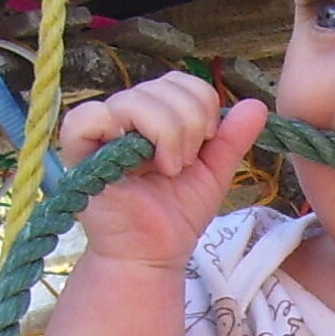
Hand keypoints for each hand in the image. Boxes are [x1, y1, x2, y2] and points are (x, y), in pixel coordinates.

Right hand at [59, 74, 268, 269]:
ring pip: (136, 100)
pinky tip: (135, 161)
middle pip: (162, 87)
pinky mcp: (78, 152)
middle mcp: (126, 116)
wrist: (156, 253)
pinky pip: (87, 117)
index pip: (180, 82)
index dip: (202, 106)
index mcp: (155, 115)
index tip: (205, 145)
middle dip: (190, 125)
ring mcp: (101, 131)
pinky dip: (116, 130)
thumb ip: (232, 139)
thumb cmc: (177, 215)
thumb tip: (256, 105)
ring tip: (168, 169)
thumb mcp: (214, 173)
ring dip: (167, 136)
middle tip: (185, 164)